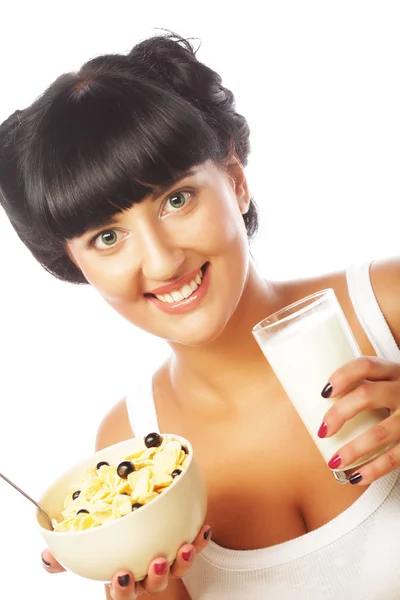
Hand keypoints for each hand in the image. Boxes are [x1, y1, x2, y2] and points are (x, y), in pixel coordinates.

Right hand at [41, 523, 211, 597]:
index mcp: (123, 578)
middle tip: (156, 562)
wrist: (132, 522)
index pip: (122, 592)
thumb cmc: (105, 541)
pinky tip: (203, 527)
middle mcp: (146, 574)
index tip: (121, 574)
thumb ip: (64, 555)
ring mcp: (167, 562)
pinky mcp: (183, 545)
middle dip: (156, 577)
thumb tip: (47, 557)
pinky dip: (201, 539)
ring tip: (185, 546)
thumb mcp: (84, 550)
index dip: (122, 588)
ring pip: (177, 568)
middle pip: (154, 584)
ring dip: (183, 560)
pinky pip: (195, 546)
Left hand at [318, 356, 399, 484]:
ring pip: (380, 432)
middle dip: (339, 413)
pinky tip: (356, 477)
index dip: (342, 376)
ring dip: (353, 450)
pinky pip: (395, 457)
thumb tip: (314, 403)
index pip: (365, 365)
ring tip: (334, 462)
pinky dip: (374, 470)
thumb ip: (364, 390)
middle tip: (323, 430)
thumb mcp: (389, 384)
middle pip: (367, 395)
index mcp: (393, 371)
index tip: (324, 391)